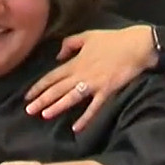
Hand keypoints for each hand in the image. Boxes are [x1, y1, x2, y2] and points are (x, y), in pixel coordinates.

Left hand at [24, 25, 155, 132]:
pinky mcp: (107, 91)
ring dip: (57, 107)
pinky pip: (94, 108)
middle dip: (42, 100)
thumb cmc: (113, 40)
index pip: (52, 76)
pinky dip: (85, 118)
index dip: (39, 86)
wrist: (136, 46)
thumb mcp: (88, 35)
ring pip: (71, 98)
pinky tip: (76, 128)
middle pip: (57, 89)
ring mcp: (94, 84)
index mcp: (75, 62)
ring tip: (44, 115)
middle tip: (28, 111)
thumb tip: (57, 56)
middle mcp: (81, 75)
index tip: (27, 96)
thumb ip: (69, 44)